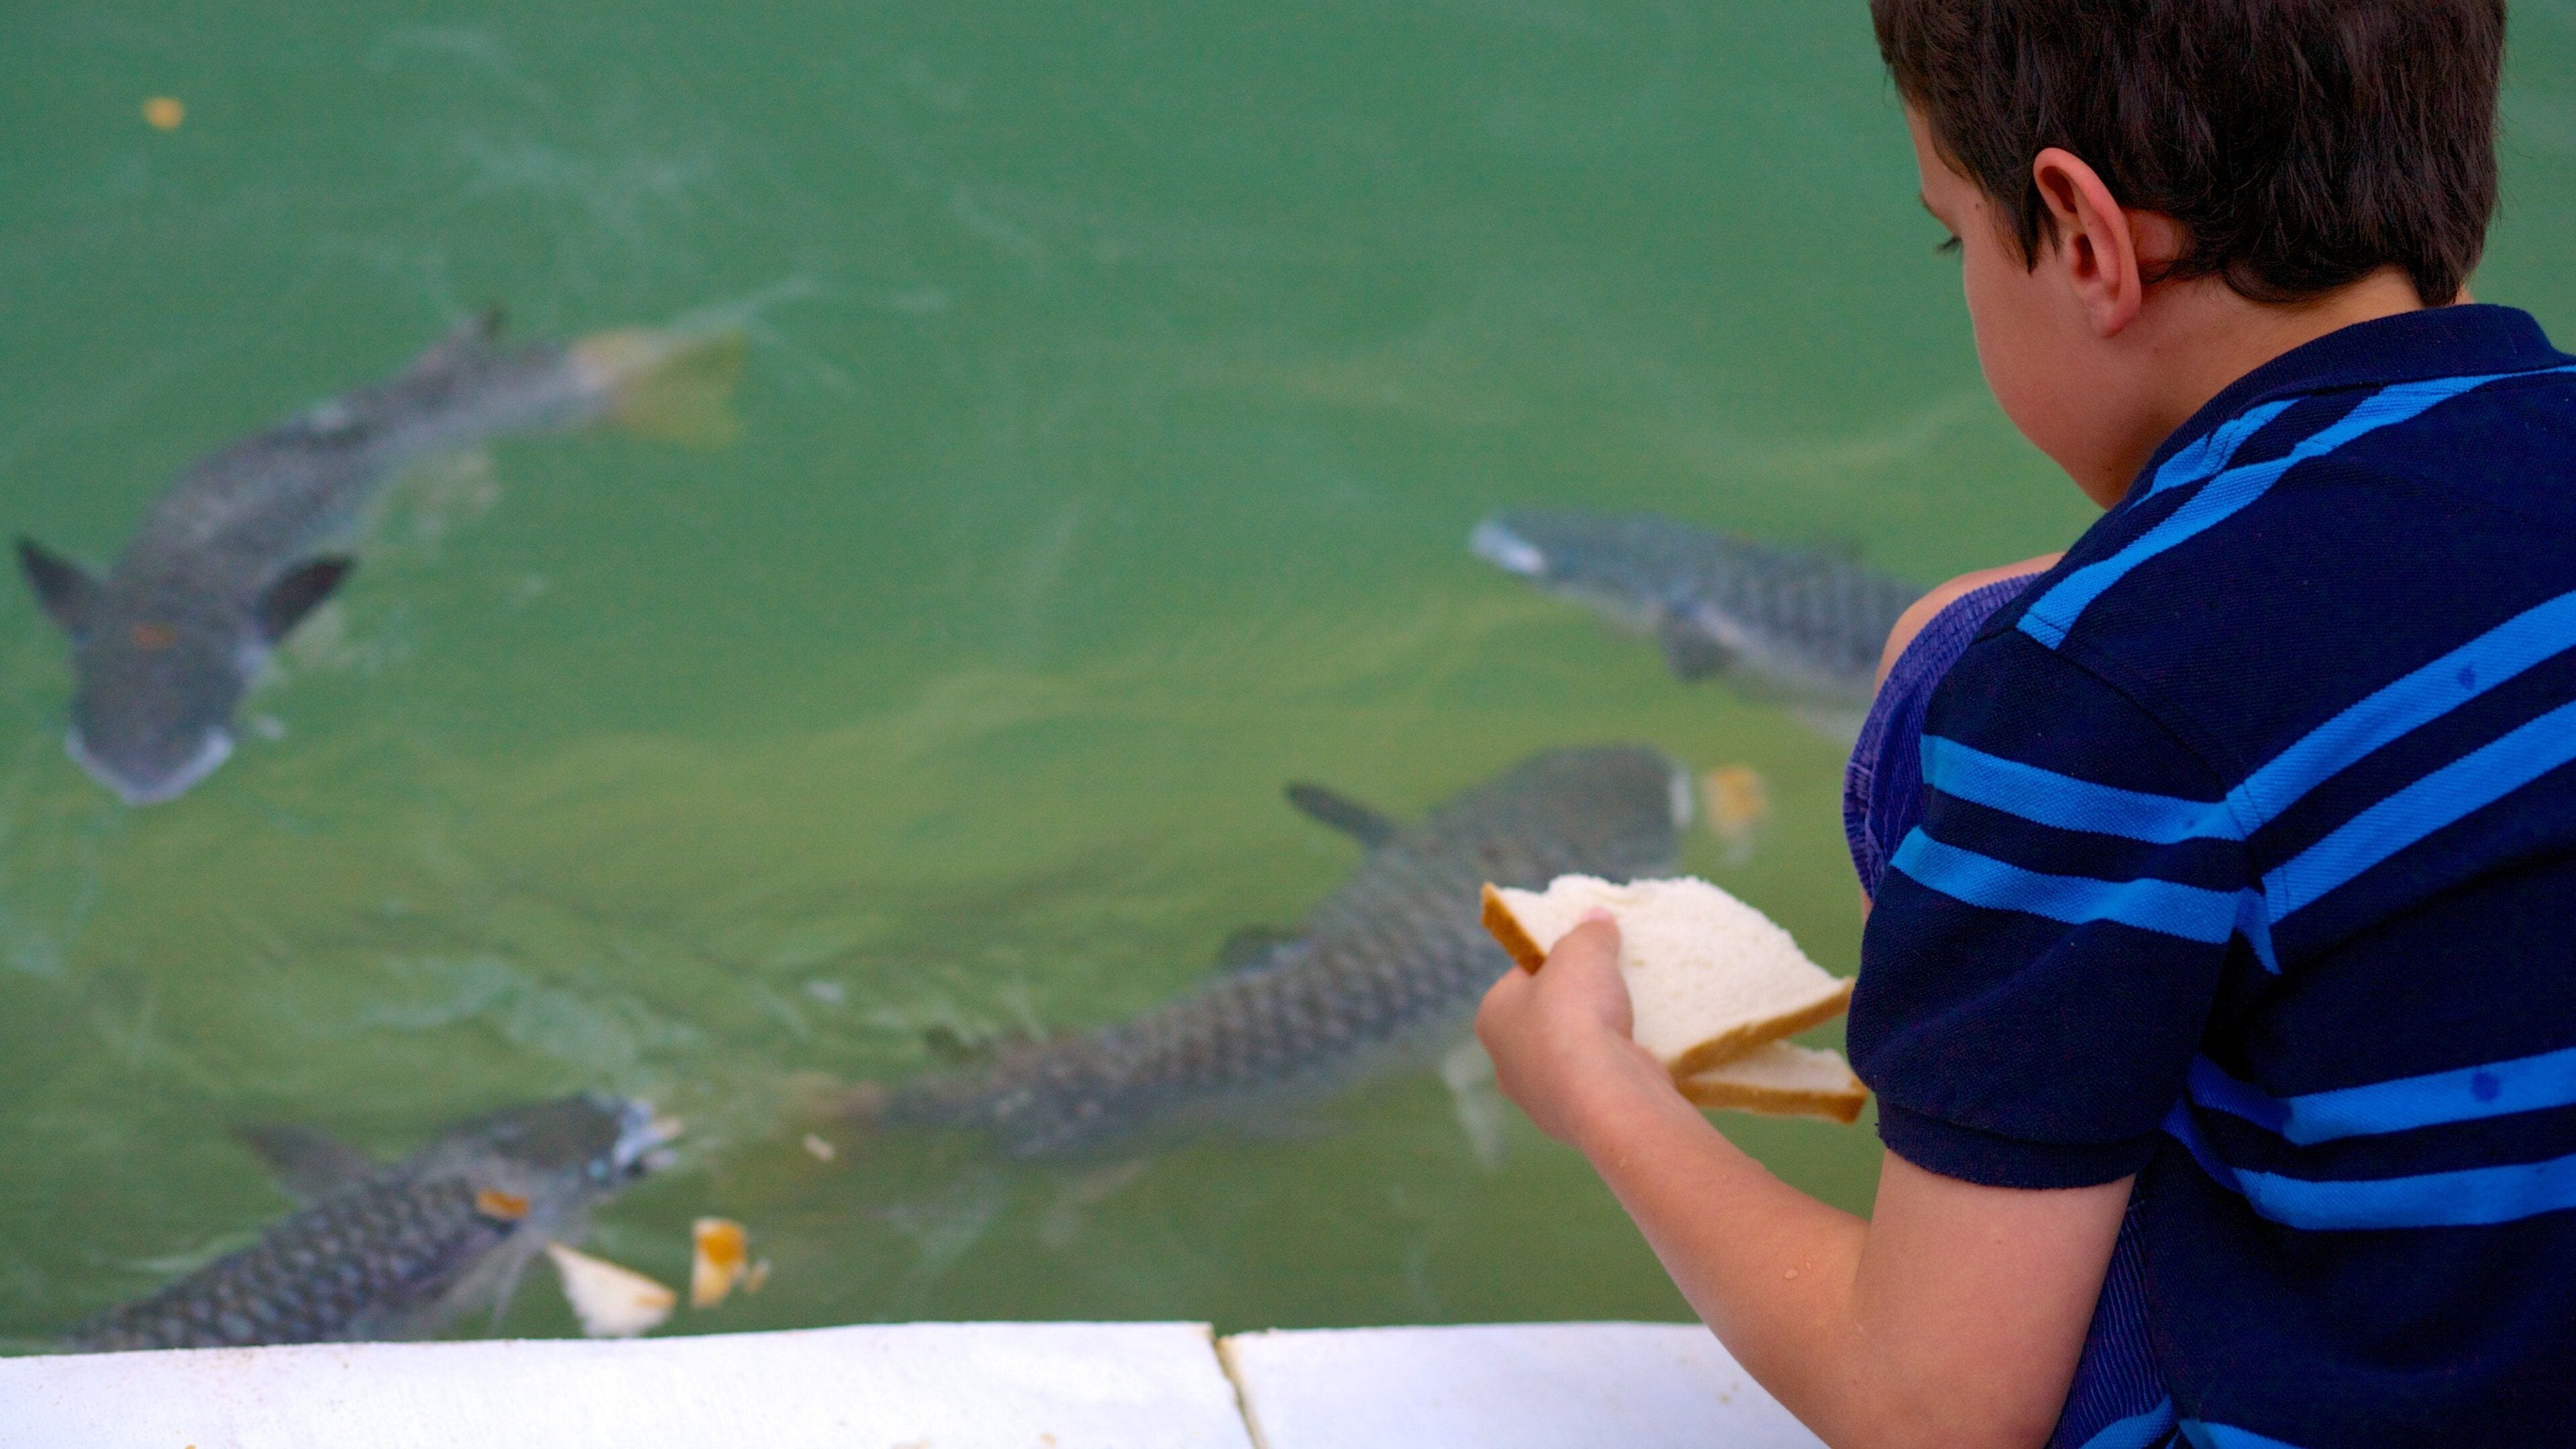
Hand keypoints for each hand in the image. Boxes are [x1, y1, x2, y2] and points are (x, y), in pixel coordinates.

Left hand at [1475, 912, 1676, 1146]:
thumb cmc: (1577, 1014)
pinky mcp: (1572, 1122)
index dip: (1556, 962)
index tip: (1587, 956)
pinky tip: (1635, 1057)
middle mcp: (1506, 1063)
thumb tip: (1597, 918)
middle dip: (1576, 1004)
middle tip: (1611, 987)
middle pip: (1546, 1019)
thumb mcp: (1583, 952)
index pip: (1522, 977)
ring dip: (1595, 1042)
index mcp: (1491, 1018)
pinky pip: (1593, 1086)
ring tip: (1629, 1020)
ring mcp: (1537, 1099)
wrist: (1607, 1094)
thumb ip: (1589, 933)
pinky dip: (1610, 1072)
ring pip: (1570, 1056)